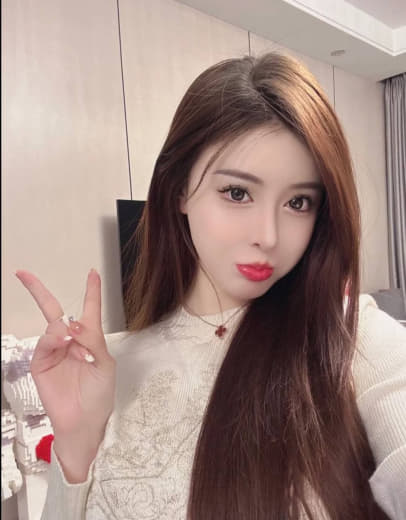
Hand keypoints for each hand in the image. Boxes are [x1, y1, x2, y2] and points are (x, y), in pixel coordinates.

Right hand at [15, 269, 115, 439]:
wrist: (84, 422)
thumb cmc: (99, 395)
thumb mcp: (105, 364)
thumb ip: (92, 341)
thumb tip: (72, 323)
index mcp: (89, 338)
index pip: (89, 309)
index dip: (91, 291)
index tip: (92, 273)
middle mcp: (69, 341)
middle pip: (54, 310)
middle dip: (38, 291)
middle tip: (24, 274)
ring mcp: (53, 351)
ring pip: (52, 326)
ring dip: (64, 329)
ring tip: (76, 344)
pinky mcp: (41, 363)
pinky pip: (44, 343)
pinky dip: (54, 339)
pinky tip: (64, 341)